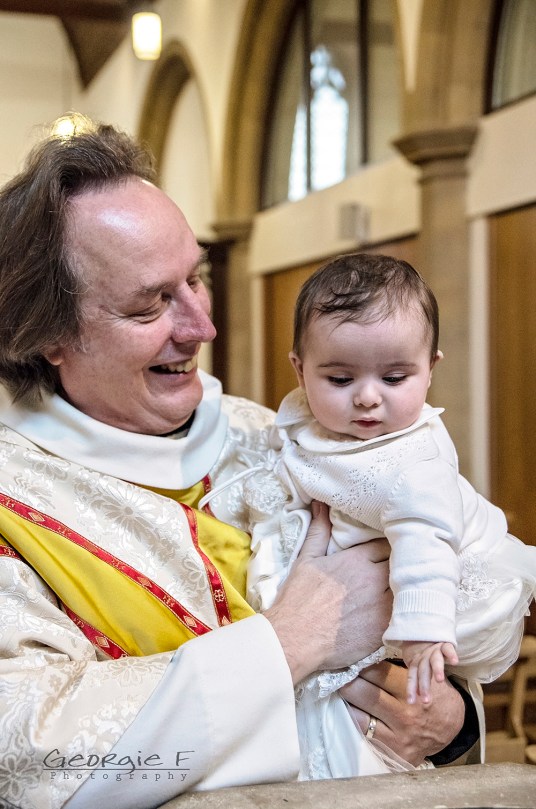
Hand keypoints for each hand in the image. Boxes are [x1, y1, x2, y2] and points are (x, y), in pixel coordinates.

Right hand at [264, 502, 391, 684]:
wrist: (295, 639)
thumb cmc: (298, 598)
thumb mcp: (306, 559)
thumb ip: (319, 531)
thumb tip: (320, 504)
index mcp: (357, 560)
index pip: (386, 545)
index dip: (387, 548)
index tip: (386, 551)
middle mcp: (374, 580)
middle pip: (401, 565)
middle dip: (399, 566)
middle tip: (397, 570)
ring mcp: (381, 606)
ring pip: (406, 590)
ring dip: (404, 589)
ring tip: (403, 591)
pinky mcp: (384, 630)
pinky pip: (404, 615)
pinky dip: (403, 612)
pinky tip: (399, 613)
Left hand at [340, 660, 464, 765]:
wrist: (450, 728)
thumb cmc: (434, 694)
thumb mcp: (425, 675)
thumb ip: (400, 667)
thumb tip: (367, 653)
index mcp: (411, 692)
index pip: (377, 674)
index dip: (360, 665)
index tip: (347, 660)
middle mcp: (404, 715)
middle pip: (365, 694)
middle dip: (347, 682)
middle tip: (334, 672)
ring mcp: (397, 736)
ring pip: (360, 718)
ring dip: (346, 703)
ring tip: (336, 690)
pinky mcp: (391, 752)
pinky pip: (364, 736)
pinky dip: (354, 721)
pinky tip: (347, 710)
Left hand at [403, 640, 458, 703]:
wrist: (427, 629)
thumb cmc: (423, 653)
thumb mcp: (418, 664)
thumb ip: (418, 679)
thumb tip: (417, 698)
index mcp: (416, 662)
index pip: (412, 676)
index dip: (411, 688)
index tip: (411, 702)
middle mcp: (424, 656)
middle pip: (423, 671)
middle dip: (424, 685)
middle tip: (426, 701)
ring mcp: (434, 649)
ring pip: (435, 660)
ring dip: (437, 669)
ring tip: (439, 680)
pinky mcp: (444, 643)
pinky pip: (448, 648)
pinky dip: (451, 654)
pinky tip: (455, 662)